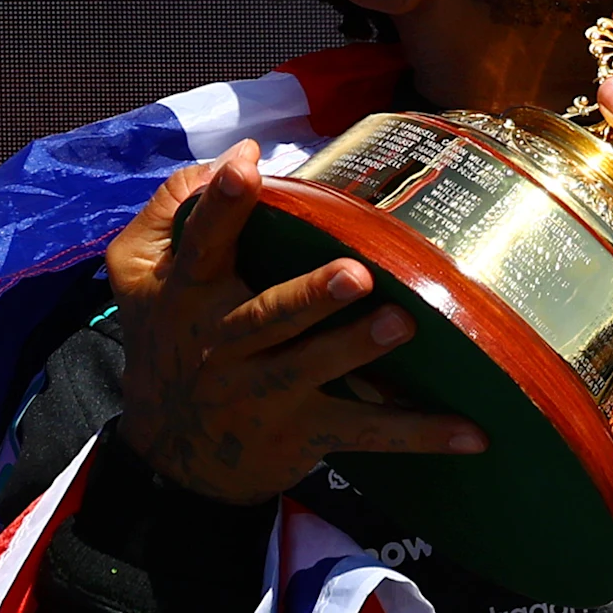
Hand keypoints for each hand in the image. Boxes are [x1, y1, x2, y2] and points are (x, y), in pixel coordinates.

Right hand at [105, 141, 486, 504]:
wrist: (170, 454)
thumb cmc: (167, 338)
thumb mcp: (138, 273)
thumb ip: (173, 209)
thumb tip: (229, 158)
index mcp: (191, 294)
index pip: (203, 243)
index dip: (223, 204)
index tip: (248, 163)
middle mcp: (225, 344)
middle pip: (268, 317)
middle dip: (309, 297)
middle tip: (355, 274)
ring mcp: (265, 393)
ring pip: (313, 370)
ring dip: (357, 350)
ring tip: (400, 325)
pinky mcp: (304, 433)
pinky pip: (365, 434)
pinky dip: (420, 434)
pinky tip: (474, 433)